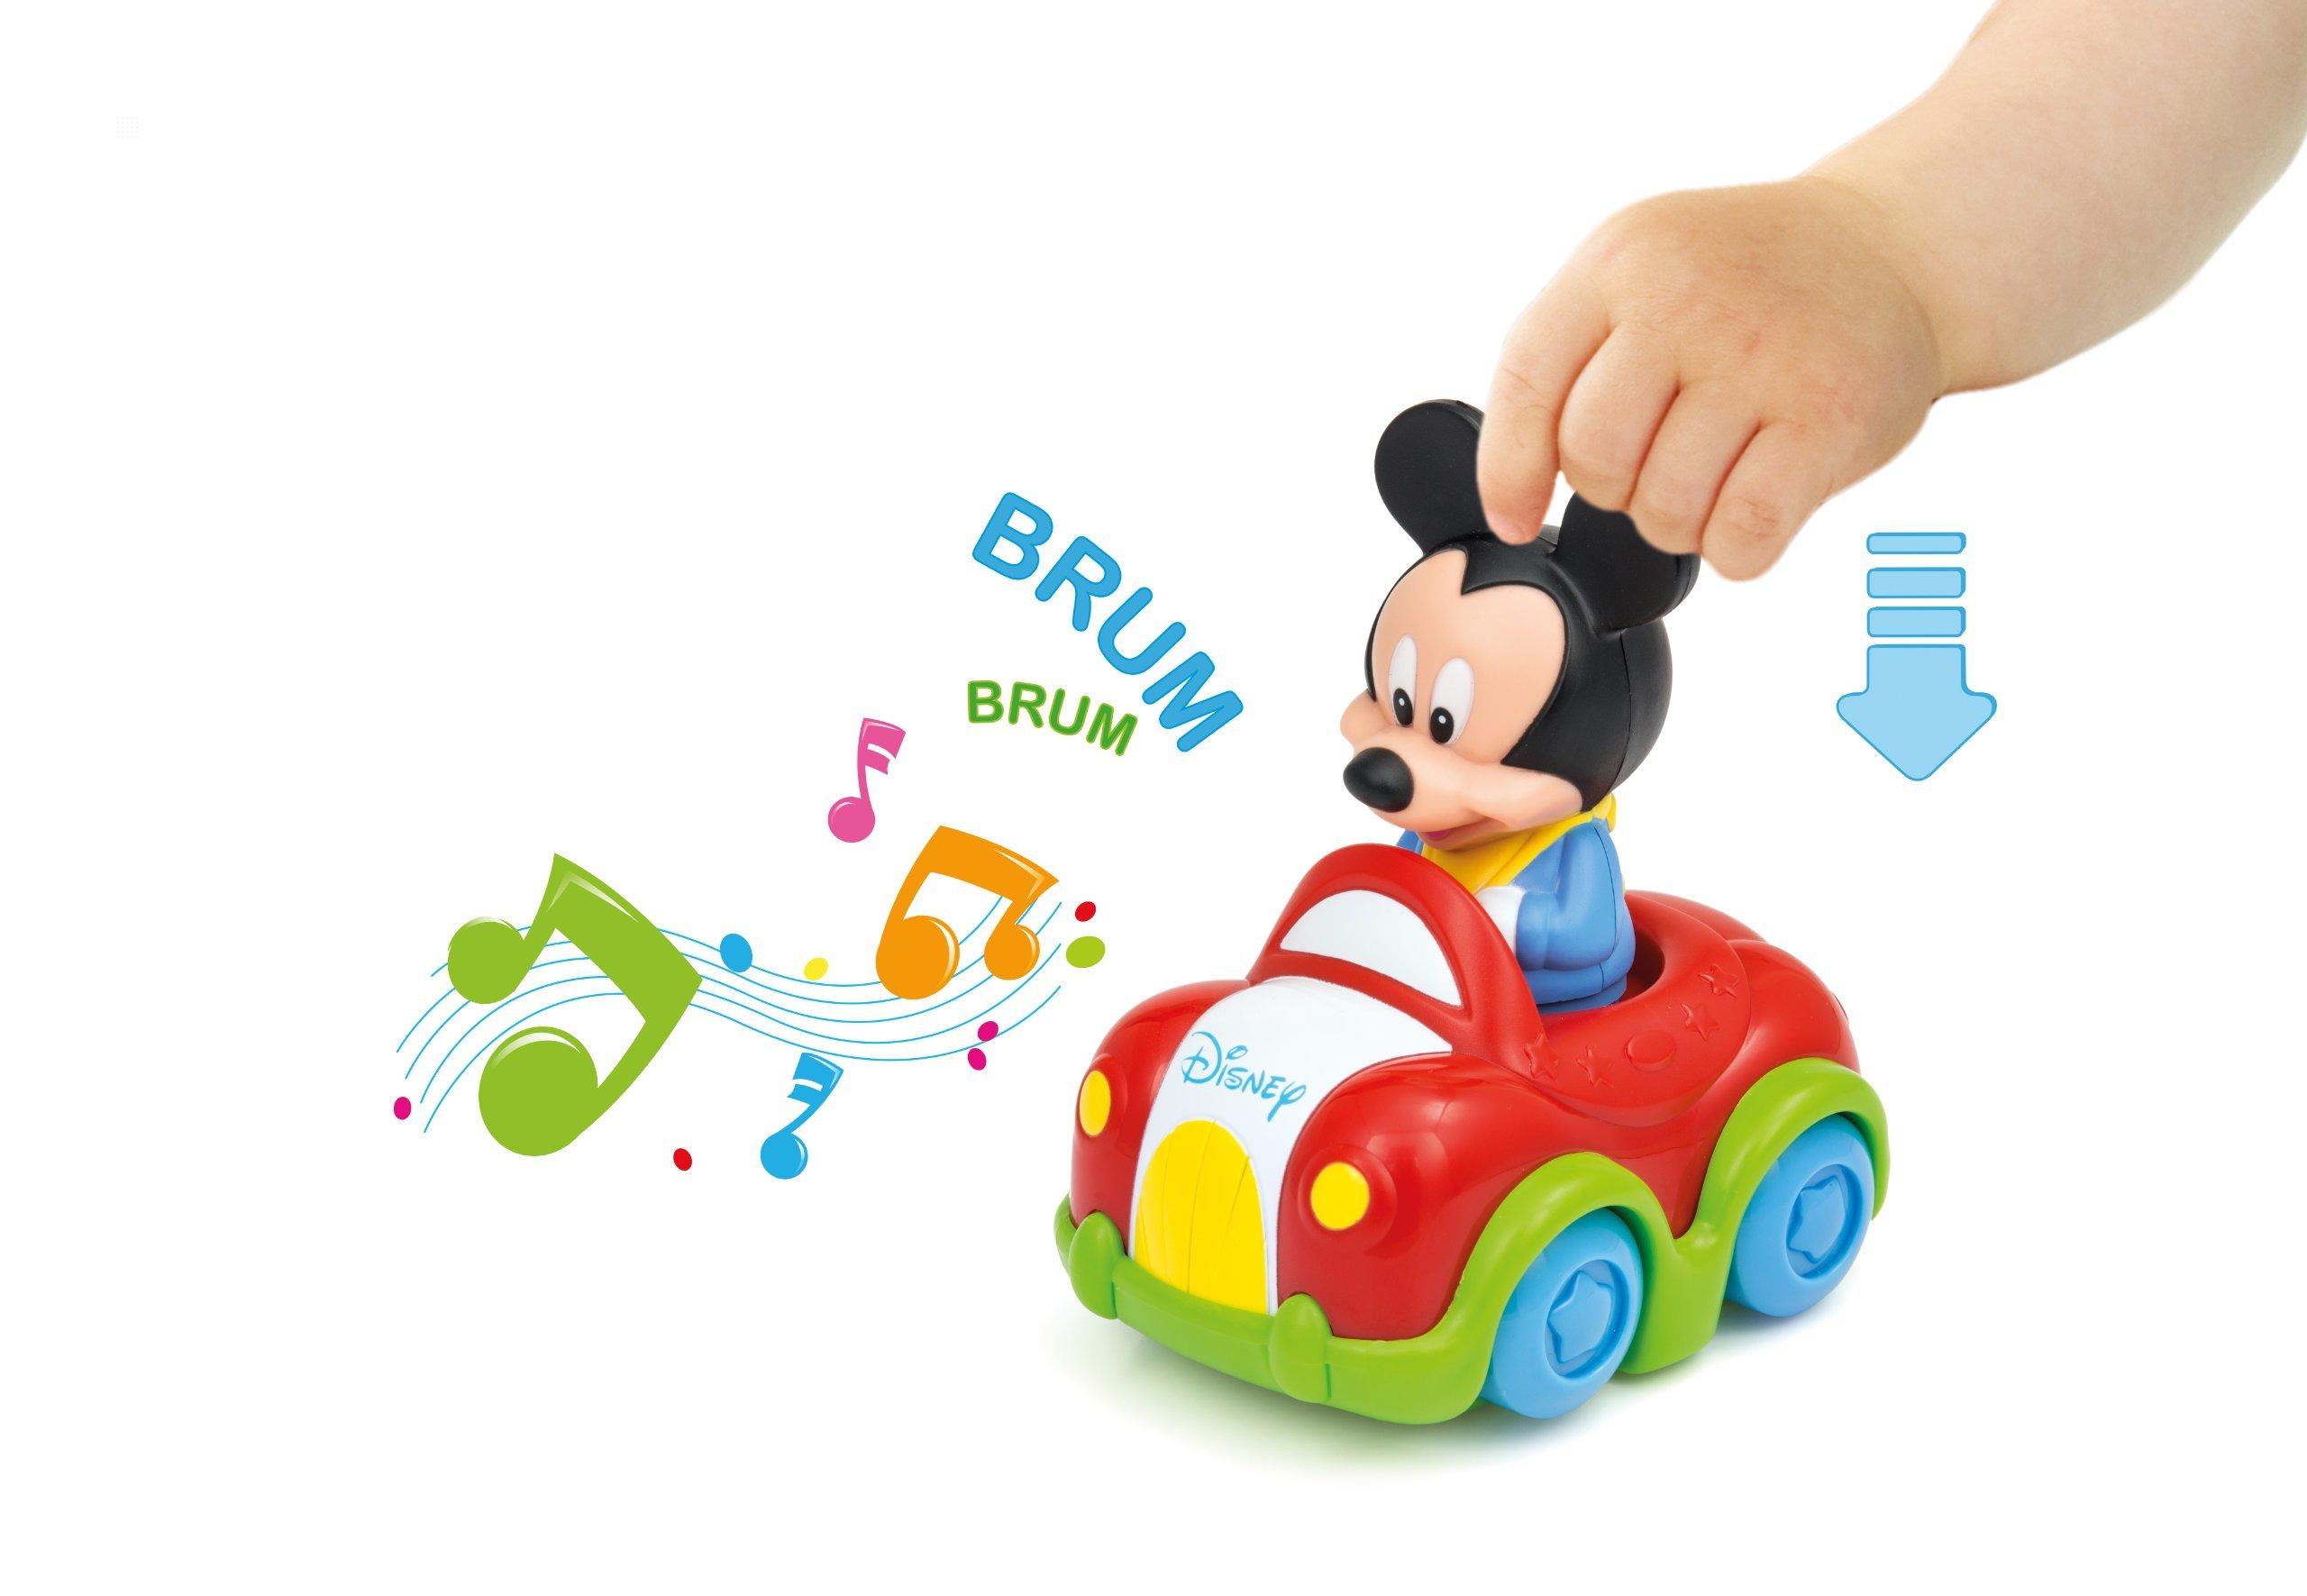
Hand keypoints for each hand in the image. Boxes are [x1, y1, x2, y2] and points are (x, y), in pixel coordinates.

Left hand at [1476, 176, 1948, 578]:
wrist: (1892, 250)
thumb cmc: (1750, 282)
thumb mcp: (1641, 272)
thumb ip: (1565, 362)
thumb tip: (1510, 503)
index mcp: (1622, 261)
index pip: (1527, 385)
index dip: (1510, 471)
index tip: (1519, 518)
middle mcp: (1687, 299)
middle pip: (1594, 460)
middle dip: (1616, 489)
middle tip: (1663, 460)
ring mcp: (1763, 355)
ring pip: (1665, 509)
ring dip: (1682, 521)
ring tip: (1718, 471)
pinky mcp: (1829, 416)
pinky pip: (1741, 535)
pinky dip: (1737, 549)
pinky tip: (1755, 506)